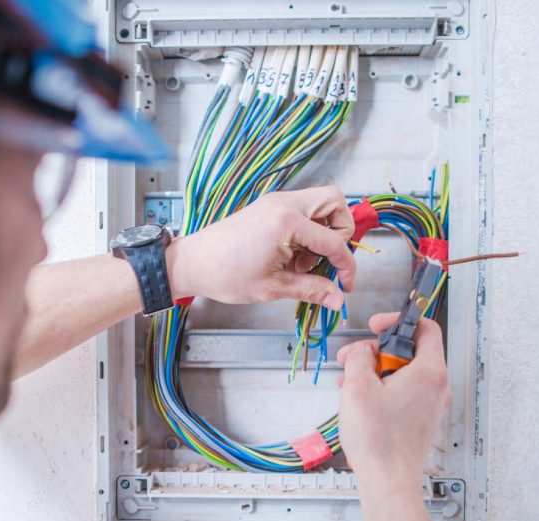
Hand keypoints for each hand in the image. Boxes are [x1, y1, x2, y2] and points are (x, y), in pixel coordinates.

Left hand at [166, 186, 355, 309]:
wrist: (192, 262)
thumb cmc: (225, 274)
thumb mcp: (273, 287)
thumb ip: (311, 290)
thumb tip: (337, 299)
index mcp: (287, 222)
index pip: (335, 240)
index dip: (346, 266)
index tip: (345, 285)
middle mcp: (284, 204)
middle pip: (335, 202)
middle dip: (342, 232)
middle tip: (327, 260)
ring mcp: (276, 202)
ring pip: (320, 204)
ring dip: (324, 232)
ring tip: (304, 263)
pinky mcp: (269, 207)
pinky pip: (303, 211)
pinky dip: (308, 230)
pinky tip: (292, 256)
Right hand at [337, 313, 450, 478]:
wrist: (388, 481)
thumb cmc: (378, 440)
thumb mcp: (357, 386)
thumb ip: (359, 357)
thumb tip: (361, 352)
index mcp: (429, 372)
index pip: (425, 327)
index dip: (397, 321)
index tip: (375, 327)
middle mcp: (436, 386)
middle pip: (409, 350)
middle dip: (376, 351)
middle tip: (353, 359)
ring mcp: (430, 404)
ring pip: (403, 372)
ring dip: (375, 371)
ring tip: (350, 382)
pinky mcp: (420, 418)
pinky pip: (403, 391)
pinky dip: (382, 389)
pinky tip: (360, 400)